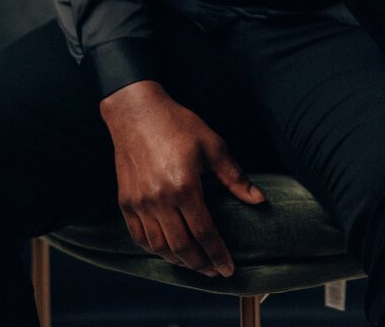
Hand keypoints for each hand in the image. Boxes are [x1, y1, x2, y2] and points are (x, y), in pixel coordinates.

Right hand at [100, 80, 264, 276]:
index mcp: (184, 186)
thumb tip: (259, 200)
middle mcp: (159, 200)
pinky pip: (139, 237)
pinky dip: (155, 249)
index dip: (218, 254)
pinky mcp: (125, 202)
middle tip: (215, 271)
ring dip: (179, 261)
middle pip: (182, 247)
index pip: (204, 233)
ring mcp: (139, 203)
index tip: (229, 268)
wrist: (136, 112)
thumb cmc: (177, 124)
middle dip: (201, 264)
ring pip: (160, 247)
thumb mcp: (212, 144)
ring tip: (195, 263)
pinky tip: (168, 250)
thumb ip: (234, 176)